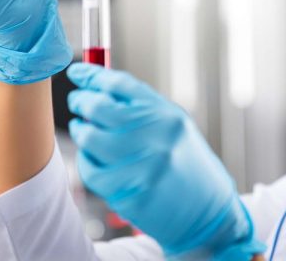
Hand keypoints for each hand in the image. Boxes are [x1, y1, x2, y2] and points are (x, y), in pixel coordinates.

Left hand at [67, 63, 264, 259]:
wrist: (208, 213)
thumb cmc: (187, 166)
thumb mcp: (175, 127)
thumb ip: (142, 108)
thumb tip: (99, 89)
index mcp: (168, 117)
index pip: (122, 85)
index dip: (94, 75)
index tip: (78, 72)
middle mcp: (157, 138)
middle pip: (101, 107)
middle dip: (82, 100)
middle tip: (77, 100)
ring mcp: (142, 167)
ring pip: (90, 138)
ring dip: (81, 131)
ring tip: (84, 129)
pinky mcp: (129, 194)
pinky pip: (91, 171)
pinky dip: (86, 161)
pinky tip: (92, 157)